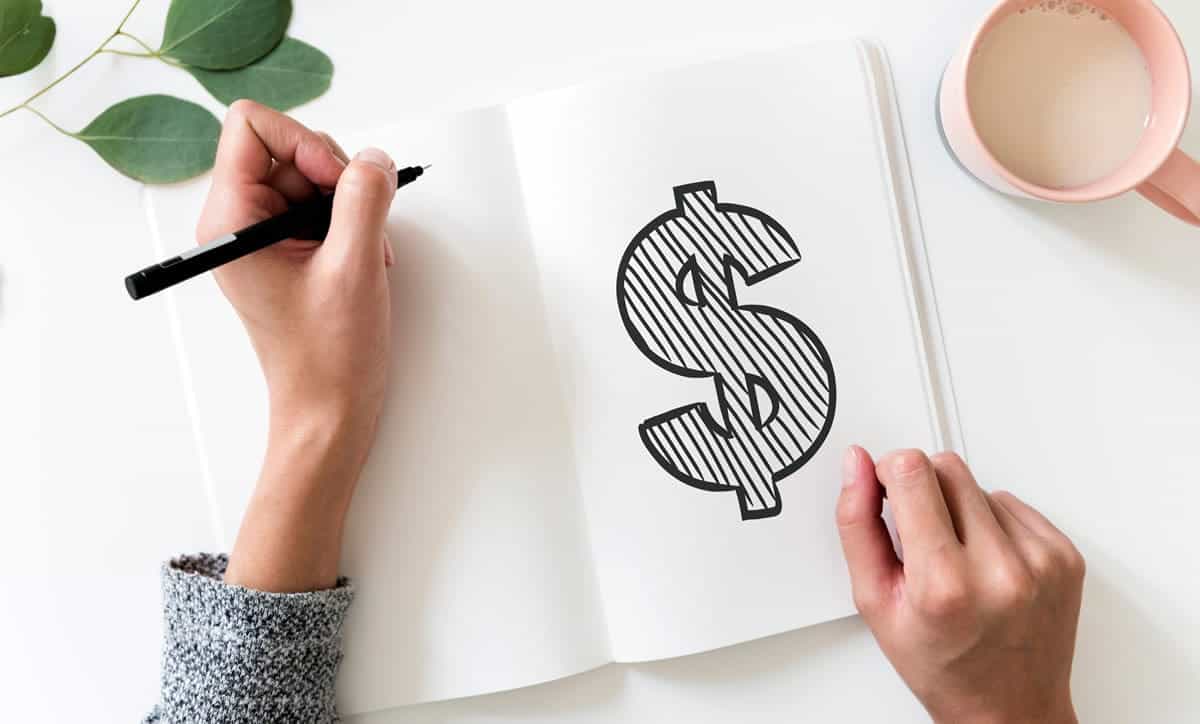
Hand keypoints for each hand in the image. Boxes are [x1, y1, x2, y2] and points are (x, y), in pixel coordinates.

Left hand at [196, 100, 398, 591]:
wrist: (329, 413)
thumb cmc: (327, 357)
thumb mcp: (353, 268)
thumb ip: (363, 199)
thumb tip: (374, 158)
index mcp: (230, 221)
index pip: (252, 126)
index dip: (304, 141)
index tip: (336, 181)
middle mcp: (238, 222)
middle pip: (290, 147)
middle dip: (337, 177)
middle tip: (357, 225)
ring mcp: (264, 236)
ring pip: (314, 176)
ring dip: (352, 206)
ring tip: (364, 254)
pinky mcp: (288, 250)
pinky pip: (324, 207)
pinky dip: (353, 225)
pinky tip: (363, 263)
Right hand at [836, 447, 1084, 723]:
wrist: (1010, 710)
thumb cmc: (942, 665)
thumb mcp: (876, 601)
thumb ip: (858, 525)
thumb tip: (858, 466)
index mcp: (944, 584)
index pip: (912, 472)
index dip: (889, 473)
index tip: (885, 492)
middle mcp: (1000, 570)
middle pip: (947, 467)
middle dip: (923, 489)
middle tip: (921, 538)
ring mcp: (1040, 561)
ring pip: (980, 485)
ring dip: (961, 510)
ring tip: (957, 559)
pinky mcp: (1065, 556)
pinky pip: (1014, 504)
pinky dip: (994, 524)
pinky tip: (985, 562)